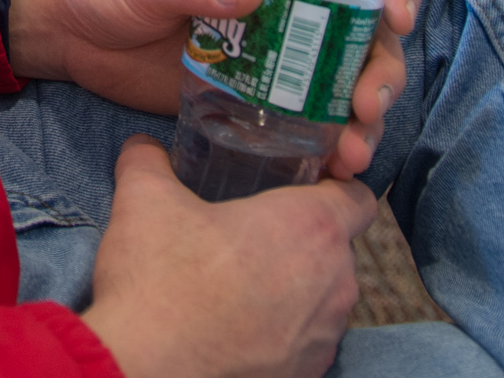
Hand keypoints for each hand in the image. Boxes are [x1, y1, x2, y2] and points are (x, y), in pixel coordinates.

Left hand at [8, 0, 420, 174]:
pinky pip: (306, 117)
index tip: (395, 16)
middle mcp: (285, 1)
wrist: (64, 31)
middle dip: (380, 66)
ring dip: (362, 113)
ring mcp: (273, 52)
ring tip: (353, 150)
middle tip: (368, 105)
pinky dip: (329, 139)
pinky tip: (333, 165)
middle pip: (361, 28)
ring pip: (342, 79)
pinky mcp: (253, 96)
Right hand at [82, 136, 375, 377]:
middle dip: (303, 239)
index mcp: (311, 226)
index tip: (297, 189)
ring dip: (295, 285)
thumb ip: (150, 160)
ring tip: (242, 282)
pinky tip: (239, 323)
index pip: (359, 197)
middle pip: (339, 247)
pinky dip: (284, 329)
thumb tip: (144, 147)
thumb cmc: (159, 281)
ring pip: (326, 296)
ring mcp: (325, 336)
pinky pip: (309, 339)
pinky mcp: (309, 373)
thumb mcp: (145, 199)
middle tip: (252, 233)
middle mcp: (335, 282)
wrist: (145, 368)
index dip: (332, 188)